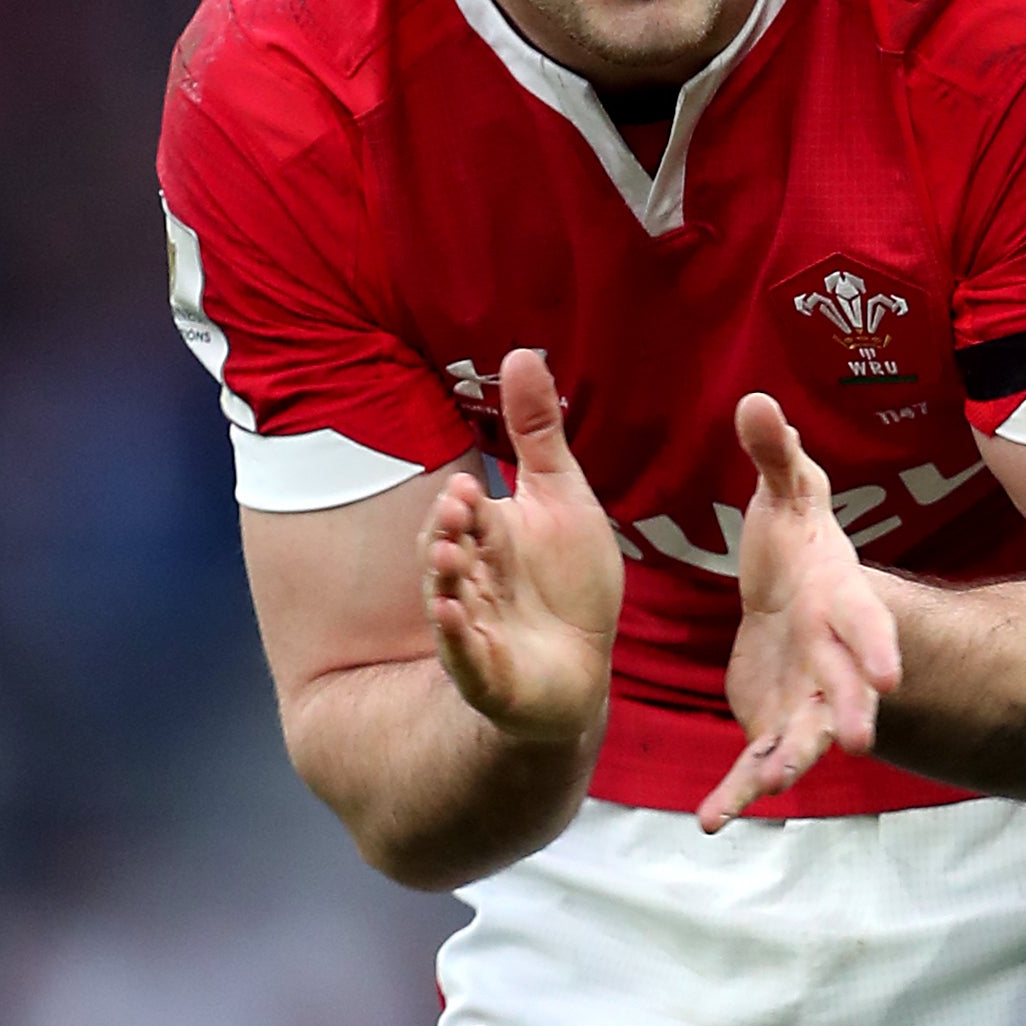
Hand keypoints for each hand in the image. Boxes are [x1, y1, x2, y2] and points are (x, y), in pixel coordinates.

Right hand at [423, 348, 623, 746]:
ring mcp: (474, 628)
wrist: (581, 665)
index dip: (462, 503)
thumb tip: (521, 352)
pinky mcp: (487, 674)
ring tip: (447, 560)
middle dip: (448, 533)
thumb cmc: (568, 582)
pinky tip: (456, 618)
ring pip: (448, 601)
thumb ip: (538, 433)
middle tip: (457, 509)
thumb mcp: (561, 498)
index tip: (465, 486)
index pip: (464, 513)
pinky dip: (457, 639)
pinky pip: (464, 656)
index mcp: (485, 536)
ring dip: (444, 582)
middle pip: (447, 552)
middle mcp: (470, 579)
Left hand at [698, 394, 904, 830]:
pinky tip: (714, 820)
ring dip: (791, 763)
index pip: (866, 622)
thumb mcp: (786, 495)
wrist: (790, 600)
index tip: (892, 671)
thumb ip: (775, 455)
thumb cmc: (796, 542)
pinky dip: (739, 793)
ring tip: (769, 788)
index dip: (878, 645)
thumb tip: (756, 402)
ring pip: (806, 740)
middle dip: (856, 715)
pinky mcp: (775, 726)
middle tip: (860, 741)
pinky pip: (757, 765)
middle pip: (851, 691)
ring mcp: (809, 700)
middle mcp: (834, 659)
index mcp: (840, 602)